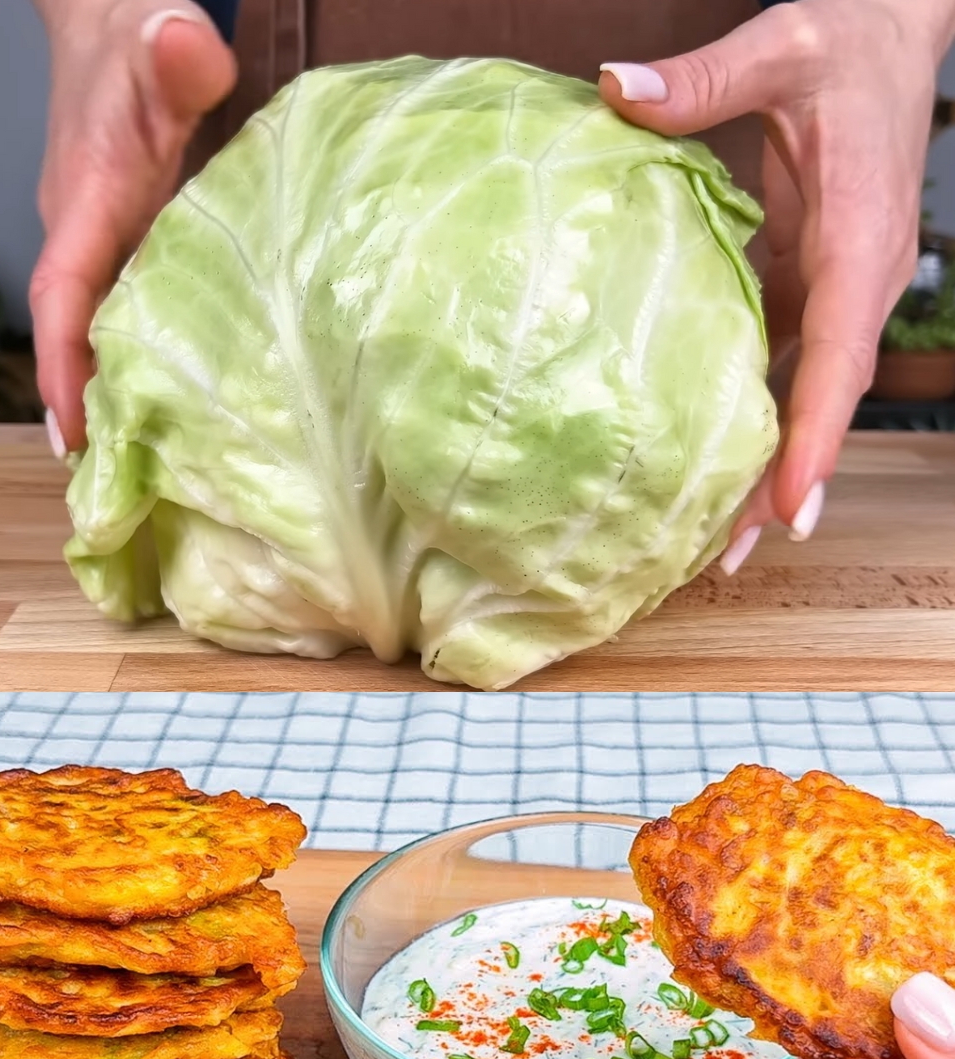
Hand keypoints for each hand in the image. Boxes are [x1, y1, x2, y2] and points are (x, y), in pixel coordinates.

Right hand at [31, 0, 236, 454]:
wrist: (118, 31)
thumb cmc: (139, 41)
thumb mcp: (159, 36)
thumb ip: (175, 54)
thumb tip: (187, 51)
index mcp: (86, 203)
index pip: (62, 294)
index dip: (64, 365)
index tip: (73, 434)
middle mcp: (86, 240)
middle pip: (77, 339)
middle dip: (90, 411)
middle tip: (118, 492)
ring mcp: (107, 252)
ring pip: (103, 339)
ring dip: (118, 402)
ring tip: (148, 480)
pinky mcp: (133, 255)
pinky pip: (132, 323)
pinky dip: (148, 371)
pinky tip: (185, 416)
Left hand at [598, 0, 954, 570]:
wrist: (892, 29)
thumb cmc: (847, 39)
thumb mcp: (781, 45)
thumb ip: (704, 79)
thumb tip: (615, 89)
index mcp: (858, 237)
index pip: (842, 352)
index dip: (819, 432)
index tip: (790, 502)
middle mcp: (856, 280)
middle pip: (824, 401)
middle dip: (787, 482)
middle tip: (732, 557)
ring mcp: (835, 289)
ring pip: (805, 396)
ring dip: (769, 467)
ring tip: (718, 545)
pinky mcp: (809, 284)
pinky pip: (785, 366)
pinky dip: (754, 420)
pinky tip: (711, 463)